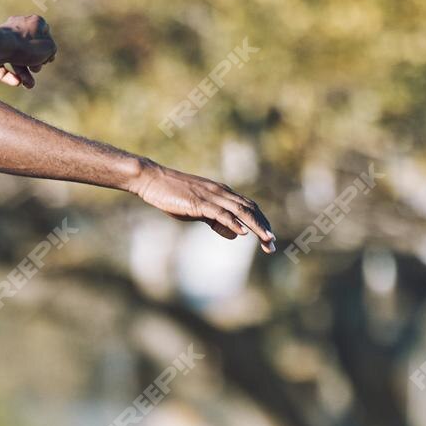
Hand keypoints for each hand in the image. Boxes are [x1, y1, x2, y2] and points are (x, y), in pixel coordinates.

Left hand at [0, 14, 55, 88]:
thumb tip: (46, 54)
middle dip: (34, 64)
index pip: (45, 34)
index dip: (48, 48)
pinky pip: (2, 65)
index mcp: (33, 22)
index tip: (48, 59)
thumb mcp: (49, 48)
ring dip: (24, 74)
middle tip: (35, 68)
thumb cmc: (26, 45)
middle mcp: (18, 27)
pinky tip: (16, 82)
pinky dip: (9, 75)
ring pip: (16, 59)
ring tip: (28, 85)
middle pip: (30, 49)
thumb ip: (51, 50)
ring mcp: (4, 39)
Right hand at [132, 161, 276, 252]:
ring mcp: (211, 196)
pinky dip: (233, 222)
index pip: (249, 208)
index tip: (269, 240)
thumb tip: (235, 233)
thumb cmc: (173, 195)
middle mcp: (221, 193)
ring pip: (240, 211)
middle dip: (263, 227)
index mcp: (222, 194)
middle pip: (250, 209)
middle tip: (273, 245)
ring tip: (266, 240)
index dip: (261, 223)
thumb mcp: (199, 211)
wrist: (152, 180)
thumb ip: (217, 221)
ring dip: (255, 226)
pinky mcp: (199, 203)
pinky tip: (242, 232)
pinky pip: (220, 212)